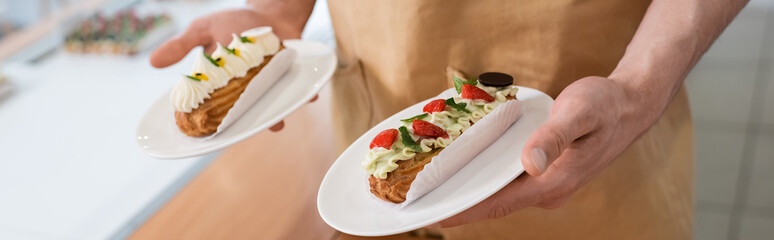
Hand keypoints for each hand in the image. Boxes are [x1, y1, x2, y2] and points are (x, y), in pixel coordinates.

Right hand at [151, 7, 310, 131]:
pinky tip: (308, 96)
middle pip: (246, 113)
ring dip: (276, 115)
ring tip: (277, 123)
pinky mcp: (291, 76)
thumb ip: (181, 46)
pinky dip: (304, 95)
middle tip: (244, 132)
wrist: (269, 10)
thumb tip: (152, 62)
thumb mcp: (203, 29)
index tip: (206, 134)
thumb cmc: (234, 22)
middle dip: (245, 124)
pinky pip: (299, 90)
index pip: (215, 109)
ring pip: (273, 106)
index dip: (211, 123)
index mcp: (224, 84)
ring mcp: (271, 84)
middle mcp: (248, 90)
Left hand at [433, 76, 653, 226]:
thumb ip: (553, 137)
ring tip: (436, 188)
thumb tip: (530, 162)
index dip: (465, 210)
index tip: (434, 215)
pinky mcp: (547, 174)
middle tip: (422, 201)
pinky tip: (469, 170)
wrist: (630, 105)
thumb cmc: (605, 106)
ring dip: (471, 193)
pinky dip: (487, 180)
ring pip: (501, 194)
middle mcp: (548, 191)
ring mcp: (548, 184)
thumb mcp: (580, 113)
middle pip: (495, 204)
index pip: (498, 204)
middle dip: (460, 205)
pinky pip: (509, 183)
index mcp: (553, 184)